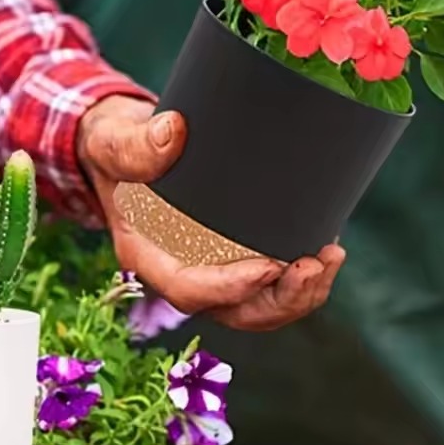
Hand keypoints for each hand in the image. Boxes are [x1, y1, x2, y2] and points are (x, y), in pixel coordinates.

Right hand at [76, 95, 345, 330]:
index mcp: (146, 255)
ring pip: (257, 306)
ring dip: (299, 294)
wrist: (125, 146)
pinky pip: (268, 285)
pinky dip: (300, 278)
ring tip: (331, 257)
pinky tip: (325, 247)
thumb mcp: (113, 141)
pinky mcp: (231, 254)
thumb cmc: (115, 147)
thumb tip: (173, 133)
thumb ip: (134, 143)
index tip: (270, 265)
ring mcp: (208, 267)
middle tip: (314, 266)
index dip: (230, 287)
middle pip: (233, 311)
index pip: (188, 290)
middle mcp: (179, 270)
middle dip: (279, 300)